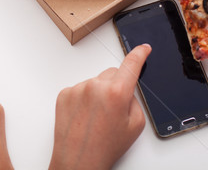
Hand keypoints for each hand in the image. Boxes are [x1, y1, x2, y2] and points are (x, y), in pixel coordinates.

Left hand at [48, 44, 151, 169]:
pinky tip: (84, 116)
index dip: (139, 54)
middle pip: (112, 74)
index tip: (143, 48)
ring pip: (95, 82)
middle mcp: (95, 86)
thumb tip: (126, 89)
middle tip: (114, 108)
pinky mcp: (64, 94)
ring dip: (98, 94)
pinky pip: (80, 89)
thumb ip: (134, 100)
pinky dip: (84, 99)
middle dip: (116, 86)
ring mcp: (77, 88)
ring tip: (96, 118)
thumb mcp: (135, 125)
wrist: (78, 160)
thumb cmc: (105, 147)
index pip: (131, 64)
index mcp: (116, 93)